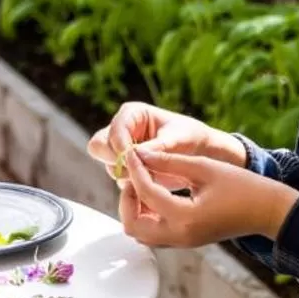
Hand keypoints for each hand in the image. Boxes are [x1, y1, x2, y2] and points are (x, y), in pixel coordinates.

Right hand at [88, 103, 247, 175]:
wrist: (200, 154)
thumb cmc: (191, 138)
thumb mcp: (179, 139)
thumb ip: (158, 146)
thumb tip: (137, 154)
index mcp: (132, 113)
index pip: (114, 130)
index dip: (121, 147)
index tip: (135, 161)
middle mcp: (121, 130)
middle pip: (99, 146)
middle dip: (116, 160)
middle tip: (137, 171)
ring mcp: (120, 149)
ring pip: (107, 165)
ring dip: (127, 174)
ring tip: (153, 176)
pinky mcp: (125, 167)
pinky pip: (119, 178)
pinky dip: (132, 184)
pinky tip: (152, 183)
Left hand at [115, 145, 298, 248]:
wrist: (266, 210)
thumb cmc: (242, 186)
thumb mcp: (204, 167)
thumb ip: (169, 161)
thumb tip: (140, 154)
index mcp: (186, 217)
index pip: (147, 194)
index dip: (135, 170)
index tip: (131, 154)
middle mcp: (180, 236)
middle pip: (133, 226)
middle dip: (127, 199)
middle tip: (135, 175)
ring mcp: (182, 242)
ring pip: (140, 233)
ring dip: (135, 209)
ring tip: (144, 183)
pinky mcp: (185, 241)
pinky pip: (153, 234)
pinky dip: (146, 216)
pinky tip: (154, 194)